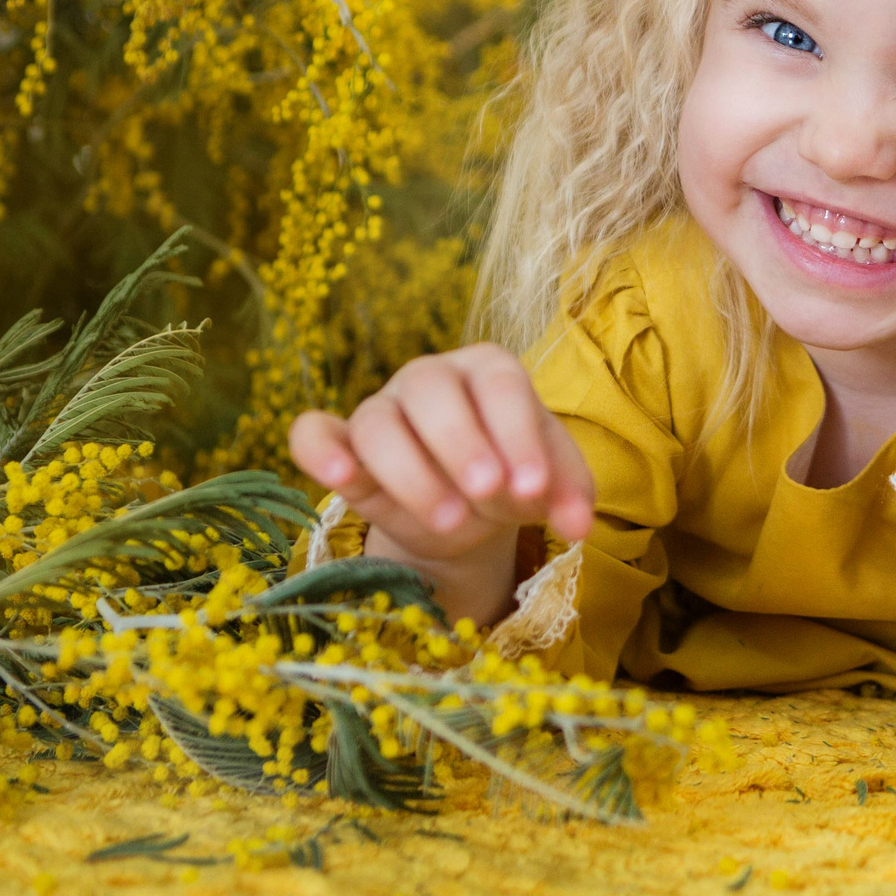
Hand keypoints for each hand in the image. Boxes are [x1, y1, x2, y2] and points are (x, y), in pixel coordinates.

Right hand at [287, 345, 597, 568]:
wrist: (469, 509)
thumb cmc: (514, 477)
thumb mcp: (549, 483)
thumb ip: (568, 495)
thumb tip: (581, 525)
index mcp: (489, 370)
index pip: (500, 384)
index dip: (516, 433)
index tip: (533, 488)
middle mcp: (431, 378)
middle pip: (434, 392)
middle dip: (462, 444)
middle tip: (488, 494)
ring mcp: (382, 408)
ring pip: (379, 423)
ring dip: (411, 472)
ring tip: (447, 519)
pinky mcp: (342, 445)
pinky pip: (314, 433)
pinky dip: (320, 448)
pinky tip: (342, 475)